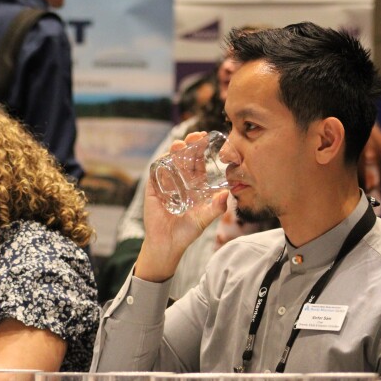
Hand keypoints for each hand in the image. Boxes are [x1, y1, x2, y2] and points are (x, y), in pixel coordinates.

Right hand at [137, 132, 228, 282]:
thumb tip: (227, 194)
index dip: (201, 149)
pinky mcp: (153, 189)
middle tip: (196, 136)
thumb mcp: (205, 218)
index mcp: (193, 184)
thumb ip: (216, 207)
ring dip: (174, 151)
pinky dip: (160, 164)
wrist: (168, 244)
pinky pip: (155, 173)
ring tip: (180, 145)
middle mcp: (179, 181)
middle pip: (183, 157)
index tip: (206, 138)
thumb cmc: (187, 231)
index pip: (197, 162)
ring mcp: (165, 183)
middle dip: (189, 144)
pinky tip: (166, 158)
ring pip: (169, 161)